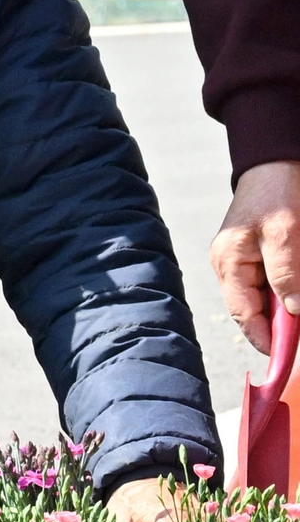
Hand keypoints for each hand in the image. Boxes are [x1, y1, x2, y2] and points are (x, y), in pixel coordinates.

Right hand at [213, 160, 299, 343]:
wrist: (278, 163)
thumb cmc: (279, 192)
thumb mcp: (286, 232)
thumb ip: (287, 273)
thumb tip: (294, 311)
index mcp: (228, 262)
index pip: (244, 313)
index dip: (266, 339)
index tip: (287, 358)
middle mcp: (230, 267)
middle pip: (255, 311)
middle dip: (280, 325)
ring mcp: (242, 263)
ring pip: (266, 300)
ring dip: (287, 309)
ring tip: (298, 313)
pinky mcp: (258, 257)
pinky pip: (272, 286)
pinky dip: (287, 294)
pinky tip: (294, 296)